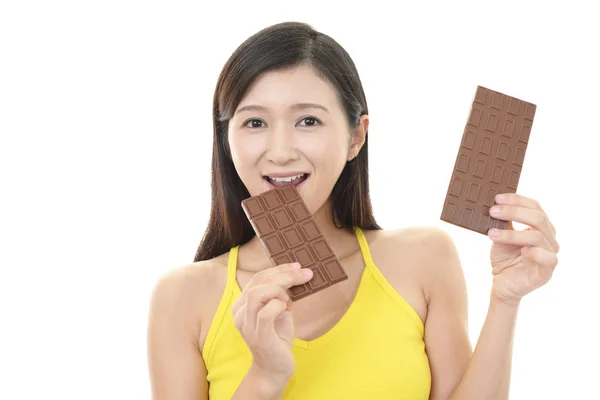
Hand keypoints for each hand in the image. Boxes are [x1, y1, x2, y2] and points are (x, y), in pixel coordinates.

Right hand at [231, 262, 313, 384]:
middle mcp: (240, 313)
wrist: (274, 369)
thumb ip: (282, 294)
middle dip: (284, 275)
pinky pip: (266, 313)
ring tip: (290, 298)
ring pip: (258, 294)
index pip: (257, 278)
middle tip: (304, 274)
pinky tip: (286, 308)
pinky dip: (278, 306)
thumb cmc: (277, 338)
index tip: (297, 267)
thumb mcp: (280, 310)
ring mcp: (247, 325)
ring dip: (279, 289)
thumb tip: (296, 275)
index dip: (278, 269)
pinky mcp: (258, 336)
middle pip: (258, 282)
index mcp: (242, 304)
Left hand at [486, 193, 559, 306]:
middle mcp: (549, 238)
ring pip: (537, 236)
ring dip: (512, 234)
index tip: (497, 198)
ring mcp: (550, 254)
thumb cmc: (504, 258)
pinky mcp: (548, 271)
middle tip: (493, 211)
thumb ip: (503, 222)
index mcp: (541, 227)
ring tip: (492, 234)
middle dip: (513, 212)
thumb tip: (496, 203)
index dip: (517, 200)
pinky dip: (533, 251)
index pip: (535, 207)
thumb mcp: (500, 235)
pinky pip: (547, 257)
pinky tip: (520, 251)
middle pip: (538, 218)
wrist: (501, 284)